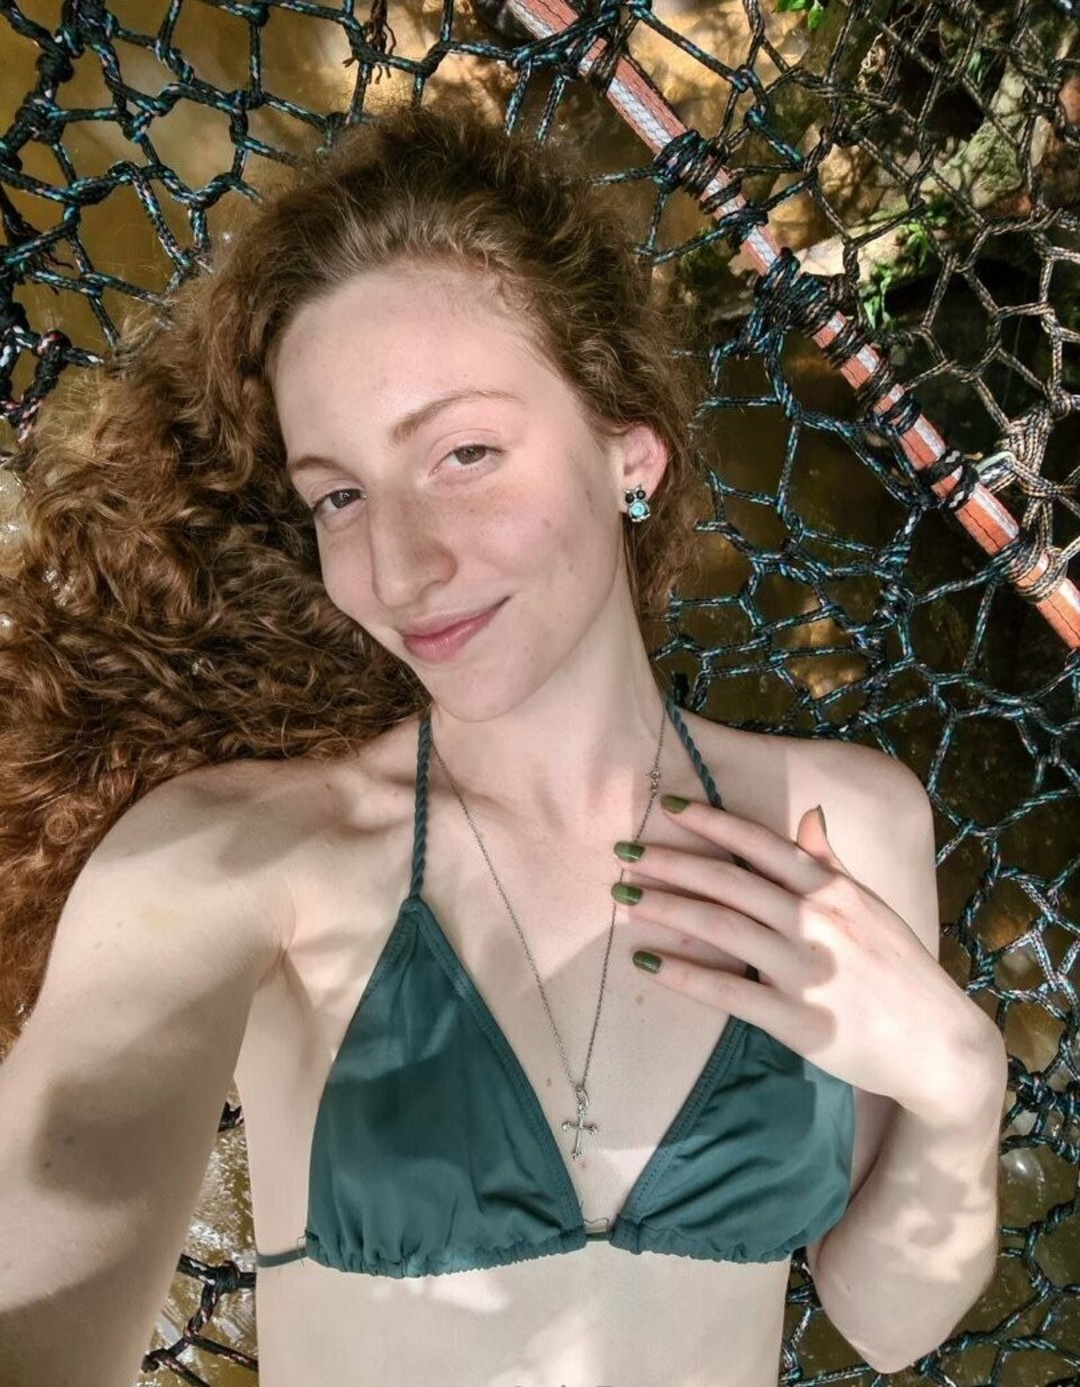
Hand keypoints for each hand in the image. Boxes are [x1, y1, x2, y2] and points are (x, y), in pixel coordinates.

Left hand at [613, 800, 1000, 1120]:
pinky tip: (647, 962)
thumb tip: (808, 815)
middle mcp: (817, 921)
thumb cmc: (899, 971)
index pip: (761, 844)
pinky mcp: (797, 1019)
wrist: (938, 1045)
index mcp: (833, 890)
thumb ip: (830, 863)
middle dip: (671, 862)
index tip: (667, 805)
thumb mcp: (870, 907)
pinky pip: (727, 991)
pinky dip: (683, 974)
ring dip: (667, 908)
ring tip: (624, 898)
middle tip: (623, 851)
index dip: (713, 821)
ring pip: (721, 927)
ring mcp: (806, 970)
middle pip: (729, 881)